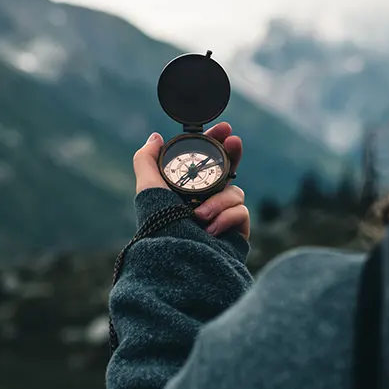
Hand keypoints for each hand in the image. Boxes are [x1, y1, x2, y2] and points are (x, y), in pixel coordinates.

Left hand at [133, 122, 248, 238]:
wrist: (177, 260)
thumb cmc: (160, 226)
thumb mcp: (147, 188)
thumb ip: (147, 159)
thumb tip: (155, 137)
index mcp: (187, 190)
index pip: (205, 161)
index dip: (215, 142)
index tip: (223, 128)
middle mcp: (205, 200)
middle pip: (228, 170)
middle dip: (232, 154)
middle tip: (234, 141)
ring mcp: (222, 215)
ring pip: (234, 191)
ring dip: (218, 201)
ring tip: (200, 217)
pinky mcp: (236, 230)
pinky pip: (241, 211)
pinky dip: (225, 218)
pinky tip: (211, 230)